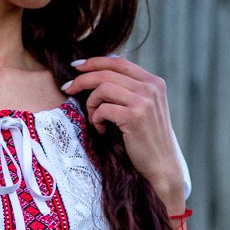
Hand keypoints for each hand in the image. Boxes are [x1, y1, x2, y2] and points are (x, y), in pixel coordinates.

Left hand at [60, 55, 187, 213]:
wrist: (162, 167)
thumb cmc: (147, 140)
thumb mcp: (144, 108)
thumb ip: (128, 90)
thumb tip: (97, 74)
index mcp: (153, 82)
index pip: (118, 62)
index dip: (94, 62)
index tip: (76, 67)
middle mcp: (150, 88)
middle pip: (106, 73)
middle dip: (82, 79)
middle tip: (68, 88)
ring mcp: (143, 101)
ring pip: (102, 88)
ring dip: (91, 104)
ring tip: (95, 120)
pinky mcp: (134, 117)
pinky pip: (103, 109)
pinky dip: (96, 120)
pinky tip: (102, 131)